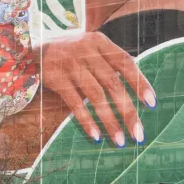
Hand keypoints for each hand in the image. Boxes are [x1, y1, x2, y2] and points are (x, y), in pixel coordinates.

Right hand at [38, 33, 155, 146]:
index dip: (140, 83)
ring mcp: (71, 65)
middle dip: (128, 111)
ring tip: (120, 140)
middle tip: (139, 134)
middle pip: (113, 84)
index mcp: (100, 42)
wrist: (31, 49)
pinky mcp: (56, 79)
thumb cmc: (70, 53)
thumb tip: (137, 88)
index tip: (152, 103)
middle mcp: (87, 51)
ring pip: (96, 96)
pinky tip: (96, 136)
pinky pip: (75, 103)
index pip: (126, 63)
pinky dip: (87, 121)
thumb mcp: (90, 48)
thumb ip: (110, 63)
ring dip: (110, 121)